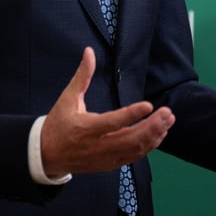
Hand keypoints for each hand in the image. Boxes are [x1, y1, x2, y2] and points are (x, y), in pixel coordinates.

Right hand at [41, 47, 174, 176]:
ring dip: (154, 135)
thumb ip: (82, 75)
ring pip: (134, 149)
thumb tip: (89, 52)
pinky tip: (159, 134)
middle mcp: (97, 145)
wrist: (46, 155)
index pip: (113, 122)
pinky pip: (133, 157)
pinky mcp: (109, 164)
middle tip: (167, 112)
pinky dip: (148, 146)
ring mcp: (104, 158)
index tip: (149, 105)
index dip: (132, 114)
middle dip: (152, 126)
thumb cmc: (58, 123)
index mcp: (86, 127)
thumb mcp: (67, 98)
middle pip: (130, 138)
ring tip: (168, 121)